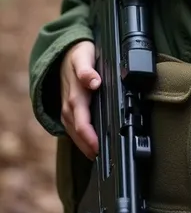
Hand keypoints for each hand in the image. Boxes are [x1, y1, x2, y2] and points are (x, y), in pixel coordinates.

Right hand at [60, 40, 100, 159]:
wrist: (63, 53)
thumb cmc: (77, 54)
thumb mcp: (83, 56)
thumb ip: (87, 69)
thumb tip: (93, 82)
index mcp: (75, 96)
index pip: (82, 124)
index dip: (90, 139)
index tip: (99, 149)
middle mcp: (69, 107)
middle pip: (78, 134)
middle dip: (89, 148)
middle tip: (104, 159)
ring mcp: (66, 110)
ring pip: (74, 133)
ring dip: (84, 146)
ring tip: (98, 157)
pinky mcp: (67, 111)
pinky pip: (73, 128)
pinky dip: (81, 139)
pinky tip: (90, 146)